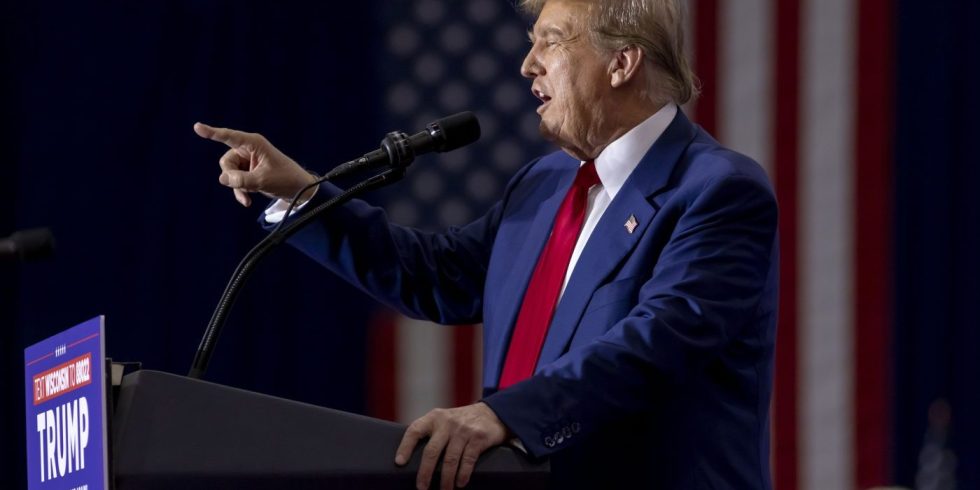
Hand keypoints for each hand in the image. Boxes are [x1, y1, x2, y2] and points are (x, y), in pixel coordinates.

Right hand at [193, 122, 317, 206]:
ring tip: (248, 197)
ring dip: (237, 187)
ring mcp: (248, 161)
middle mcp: (249, 149)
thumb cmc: (285, 179)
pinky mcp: (248, 171)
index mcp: (254, 143)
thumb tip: (222, 179)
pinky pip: (235, 180)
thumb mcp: (263, 181)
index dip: (212, 132)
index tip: (197, 127)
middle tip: (244, 186)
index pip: (229, 136)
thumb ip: (241, 180)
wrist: (299, 191)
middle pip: (226, 161)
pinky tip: (247, 201)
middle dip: (231, 176)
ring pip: (229, 173)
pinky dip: (240, 190)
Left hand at [395, 402, 509, 489]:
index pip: (415, 430)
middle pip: (432, 451)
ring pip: (450, 459)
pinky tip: (460, 483)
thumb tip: (412, 459)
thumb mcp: (444, 420)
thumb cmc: (461, 422)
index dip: (405, 446)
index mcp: (434, 418)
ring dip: (446, 480)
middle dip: (425, 472)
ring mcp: (463, 430)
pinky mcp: (478, 438)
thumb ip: (431, 432)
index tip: (399, 463)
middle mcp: (447, 422)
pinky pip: (468, 460)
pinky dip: (463, 474)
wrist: (491, 413)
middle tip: (421, 488)